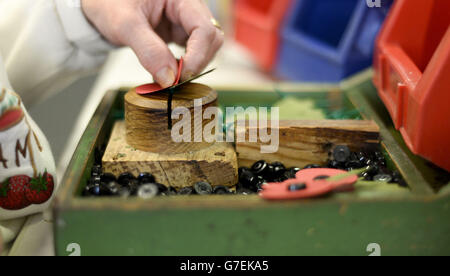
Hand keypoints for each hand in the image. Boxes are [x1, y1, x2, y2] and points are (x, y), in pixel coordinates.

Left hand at [81, 0, 223, 87]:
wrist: (99, 5)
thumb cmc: (108, 3)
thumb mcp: (124, 24)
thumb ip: (148, 50)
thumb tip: (169, 79)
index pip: (205, 28)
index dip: (198, 55)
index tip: (180, 75)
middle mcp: (188, 7)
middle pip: (212, 38)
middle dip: (198, 62)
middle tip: (176, 79)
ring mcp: (185, 21)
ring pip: (206, 47)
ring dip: (193, 65)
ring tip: (171, 76)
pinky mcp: (179, 32)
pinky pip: (193, 51)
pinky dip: (185, 65)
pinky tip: (170, 71)